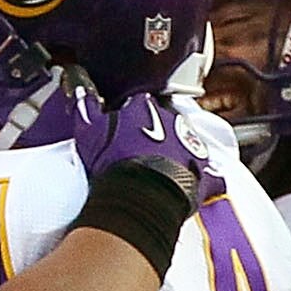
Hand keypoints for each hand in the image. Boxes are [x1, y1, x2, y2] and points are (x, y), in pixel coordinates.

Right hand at [68, 79, 204, 187]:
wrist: (140, 196)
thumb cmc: (114, 165)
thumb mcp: (89, 133)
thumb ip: (85, 109)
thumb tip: (80, 93)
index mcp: (144, 108)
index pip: (139, 103)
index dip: (130, 115)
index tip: (123, 126)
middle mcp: (171, 121)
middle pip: (164, 121)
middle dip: (156, 132)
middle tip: (140, 150)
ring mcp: (190, 146)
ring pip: (187, 142)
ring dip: (178, 151)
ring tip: (163, 168)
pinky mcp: (202, 173)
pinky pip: (210, 174)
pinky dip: (207, 178)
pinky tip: (200, 182)